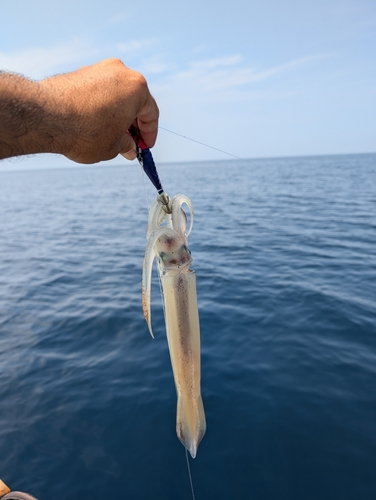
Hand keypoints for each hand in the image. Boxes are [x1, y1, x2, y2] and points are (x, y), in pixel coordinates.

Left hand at [41, 58, 158, 162]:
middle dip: (133, 125)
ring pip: (116, 95)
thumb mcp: (113, 146)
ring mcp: (98, 69)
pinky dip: (101, 107)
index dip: (149, 135)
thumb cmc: (85, 132)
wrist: (46, 117)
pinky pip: (99, 92)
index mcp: (137, 87)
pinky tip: (94, 124)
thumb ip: (126, 145)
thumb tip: (129, 147)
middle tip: (129, 144)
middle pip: (134, 101)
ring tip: (110, 136)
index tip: (144, 147)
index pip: (151, 113)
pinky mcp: (80, 72)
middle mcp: (120, 71)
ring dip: (117, 115)